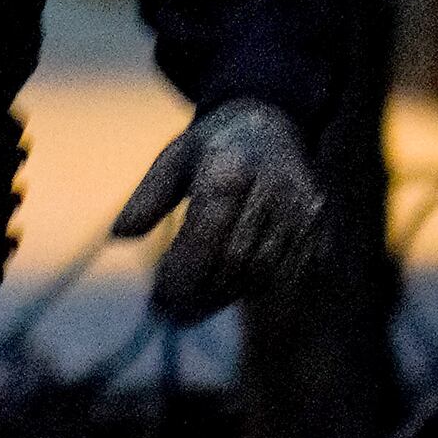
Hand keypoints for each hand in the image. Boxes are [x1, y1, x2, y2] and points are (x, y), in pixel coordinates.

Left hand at [112, 98, 324, 324]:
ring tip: (186, 309)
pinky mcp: (318, 229)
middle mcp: (275, 189)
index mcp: (231, 167)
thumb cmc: (211, 149)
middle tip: (165, 312)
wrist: (272, 125)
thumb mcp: (171, 161)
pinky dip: (250, 291)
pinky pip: (286, 276)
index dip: (183, 270)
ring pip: (261, 274)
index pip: (208, 228)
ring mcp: (304, 210)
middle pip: (236, 259)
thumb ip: (146, 198)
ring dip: (221, 297)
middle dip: (198, 292)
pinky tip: (220, 294)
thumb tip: (118, 236)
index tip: (157, 298)